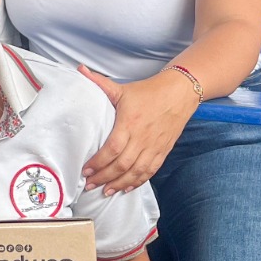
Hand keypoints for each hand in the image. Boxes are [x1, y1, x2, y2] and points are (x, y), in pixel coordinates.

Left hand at [79, 67, 196, 194]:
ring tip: (105, 192)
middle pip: (122, 164)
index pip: (112, 148)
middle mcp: (142, 138)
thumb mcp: (122, 88)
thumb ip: (99, 82)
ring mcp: (154, 146)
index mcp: (129, 123)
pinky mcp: (163, 151)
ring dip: (119, 184)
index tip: (85, 171)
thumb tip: (79, 69)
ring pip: (136, 171)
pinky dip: (138, 182)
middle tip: (89, 185)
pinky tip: (126, 188)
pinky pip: (150, 171)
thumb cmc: (148, 92)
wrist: (180, 93)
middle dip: (104, 178)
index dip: (98, 163)